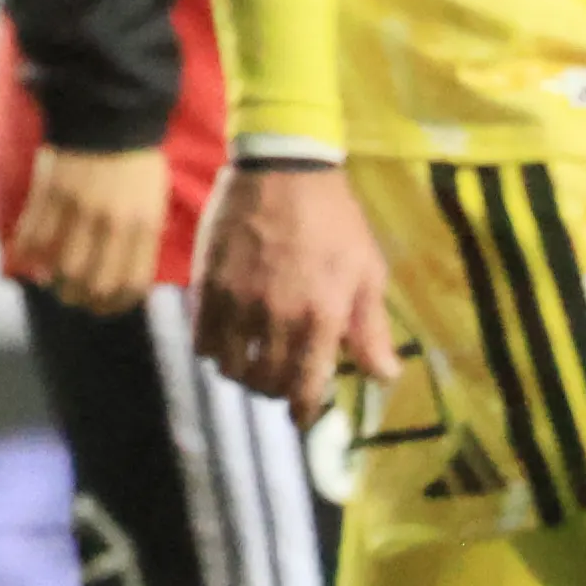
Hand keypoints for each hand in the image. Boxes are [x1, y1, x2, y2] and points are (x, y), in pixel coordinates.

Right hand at [8, 145, 171, 316]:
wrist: (110, 109)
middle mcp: (113, 223)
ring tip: (50, 278)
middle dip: (80, 298)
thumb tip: (126, 273)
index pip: (130, 284)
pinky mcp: (51, 192)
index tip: (101, 306)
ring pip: (62, 267)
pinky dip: (25, 253)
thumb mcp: (153, 199)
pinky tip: (24, 256)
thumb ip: (142, 236)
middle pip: (93, 284)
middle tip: (72, 294)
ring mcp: (79, 208)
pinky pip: (33, 236)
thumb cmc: (136, 156)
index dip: (113, 304)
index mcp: (144, 224)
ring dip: (54, 280)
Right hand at [193, 162, 398, 419]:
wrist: (282, 167)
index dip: (302, 411)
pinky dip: (211, 349)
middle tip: (277, 384)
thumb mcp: (367, 271)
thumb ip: (370, 328)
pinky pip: (201, 336)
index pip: (306, 387)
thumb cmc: (334, 219)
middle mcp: (276, 317)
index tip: (302, 419)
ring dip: (240, 373)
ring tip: (247, 363)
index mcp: (320, 318)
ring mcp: (237, 301)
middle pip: (264, 381)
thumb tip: (383, 377)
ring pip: (229, 365)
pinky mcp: (208, 283)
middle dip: (273, 391)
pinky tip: (221, 341)